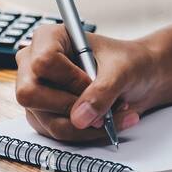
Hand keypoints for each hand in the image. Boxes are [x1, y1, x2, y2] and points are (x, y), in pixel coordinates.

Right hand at [14, 24, 162, 140]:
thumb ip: (102, 91)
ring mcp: (37, 93)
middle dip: (71, 106)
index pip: (42, 62)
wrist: (140, 78)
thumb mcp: (122, 70)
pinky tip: (107, 120)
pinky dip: (87, 132)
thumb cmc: (129, 62)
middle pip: (30, 94)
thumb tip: (80, 118)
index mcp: (48, 39)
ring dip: (87, 124)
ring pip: (47, 120)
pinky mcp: (44, 115)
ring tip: (115, 112)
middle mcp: (34, 65)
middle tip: (100, 104)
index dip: (69, 79)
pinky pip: (58, 133)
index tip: (92, 81)